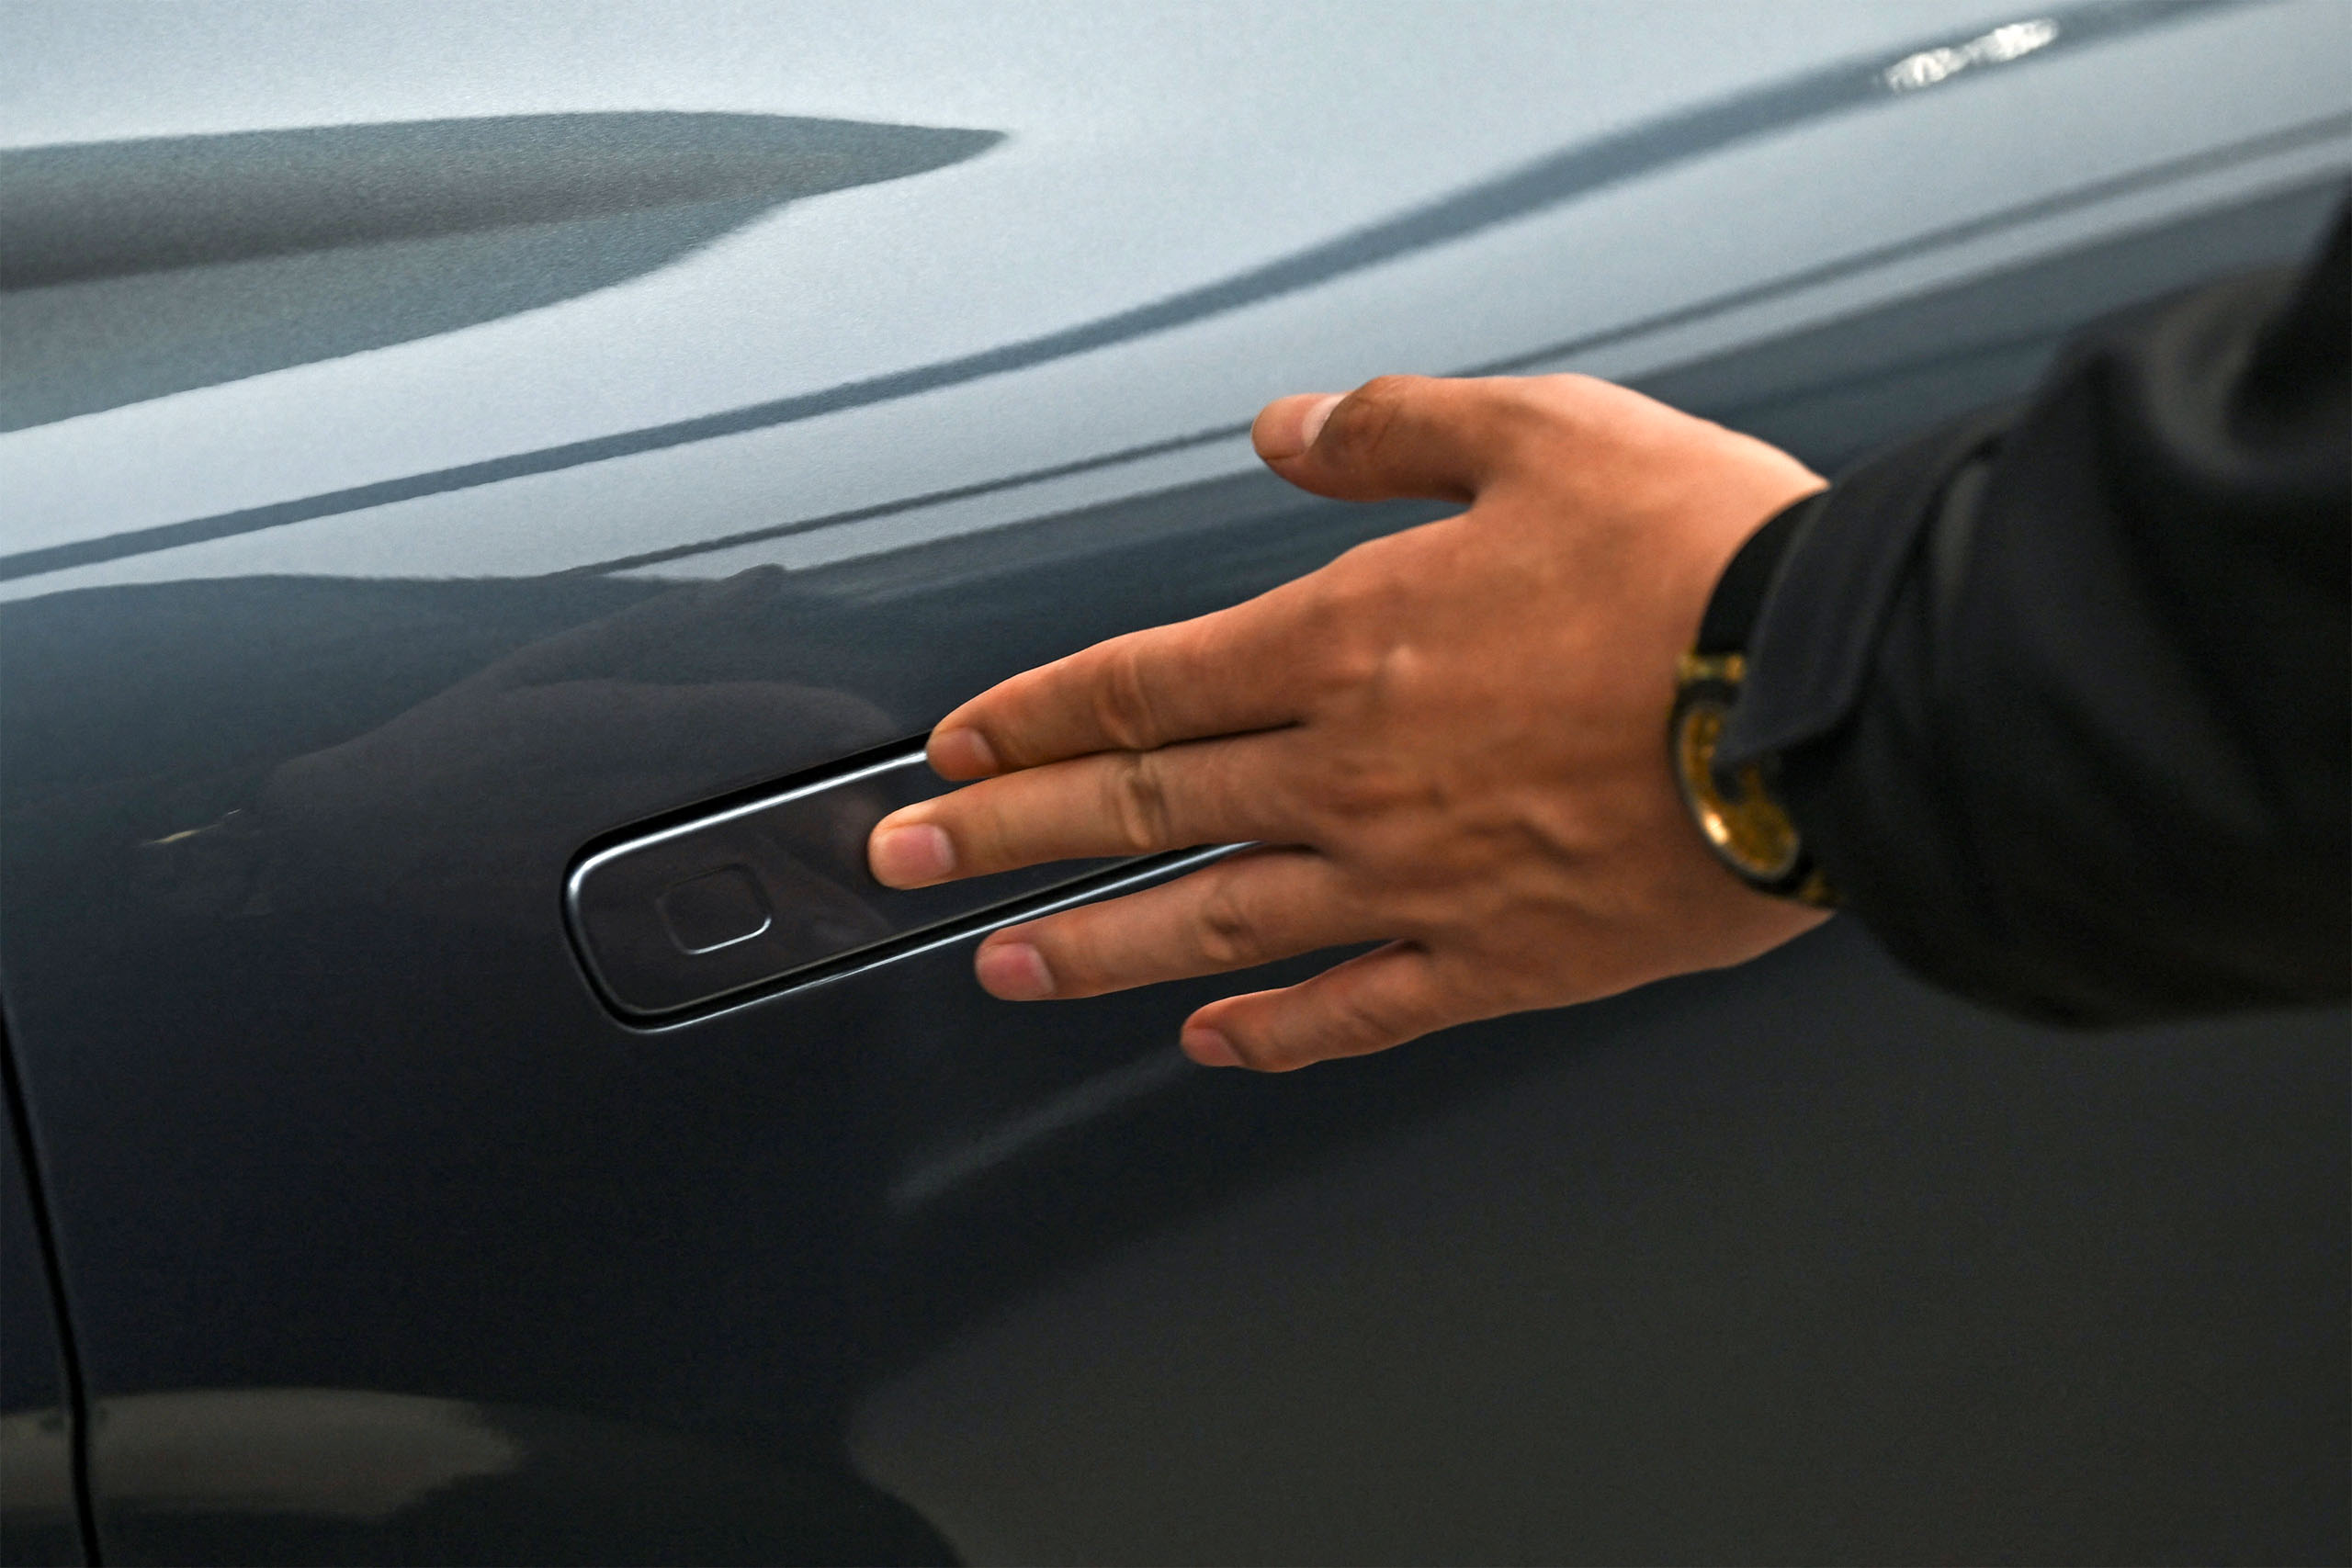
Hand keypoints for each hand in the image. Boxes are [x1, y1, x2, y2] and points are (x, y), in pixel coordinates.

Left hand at [867, 374, 1830, 1069]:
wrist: (1844, 696)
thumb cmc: (1704, 560)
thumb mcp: (1543, 431)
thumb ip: (1394, 431)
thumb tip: (1285, 430)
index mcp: (1353, 640)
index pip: (1144, 685)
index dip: (1035, 716)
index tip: (956, 748)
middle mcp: (1357, 771)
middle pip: (1140, 808)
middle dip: (1002, 836)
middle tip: (896, 867)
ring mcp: (1421, 880)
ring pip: (1218, 922)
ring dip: (1097, 946)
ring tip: (1005, 965)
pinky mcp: (1504, 959)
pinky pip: (1360, 1012)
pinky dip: (1274, 1034)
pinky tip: (1210, 1044)